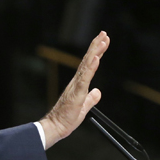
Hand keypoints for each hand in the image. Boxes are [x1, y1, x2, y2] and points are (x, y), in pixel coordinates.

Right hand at [39, 32, 108, 146]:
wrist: (55, 127)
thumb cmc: (66, 118)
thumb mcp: (84, 107)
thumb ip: (91, 98)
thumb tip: (98, 92)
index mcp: (79, 84)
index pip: (89, 65)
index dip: (97, 52)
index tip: (103, 41)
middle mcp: (76, 81)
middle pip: (88, 60)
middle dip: (96, 45)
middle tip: (104, 33)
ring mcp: (76, 86)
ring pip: (87, 65)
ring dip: (95, 52)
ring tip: (102, 40)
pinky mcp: (76, 93)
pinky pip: (85, 78)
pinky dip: (91, 67)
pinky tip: (96, 58)